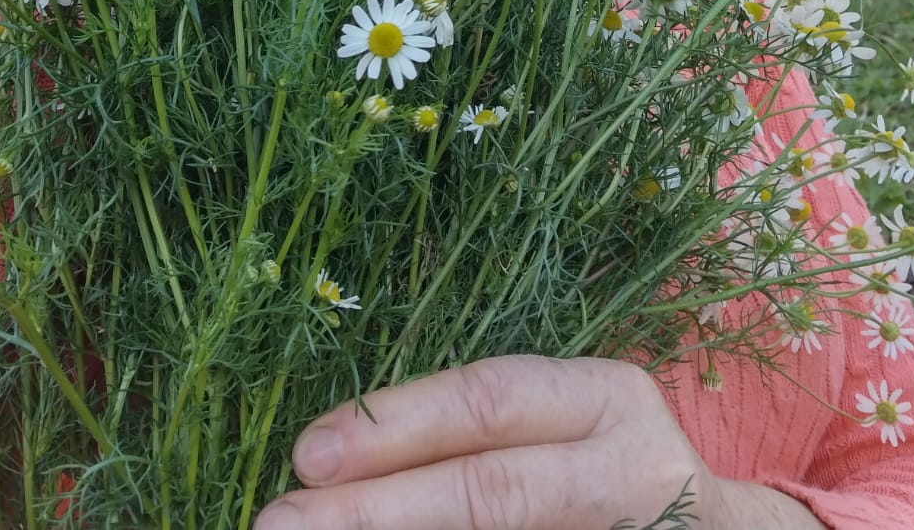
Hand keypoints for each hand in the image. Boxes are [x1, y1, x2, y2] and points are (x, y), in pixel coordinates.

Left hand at [252, 354, 733, 529]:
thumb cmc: (610, 464)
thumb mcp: (563, 425)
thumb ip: (477, 436)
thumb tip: (335, 462)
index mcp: (605, 396)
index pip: (488, 400)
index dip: (395, 425)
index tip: (306, 454)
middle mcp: (631, 463)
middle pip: (494, 488)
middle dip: (379, 508)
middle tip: (282, 522)